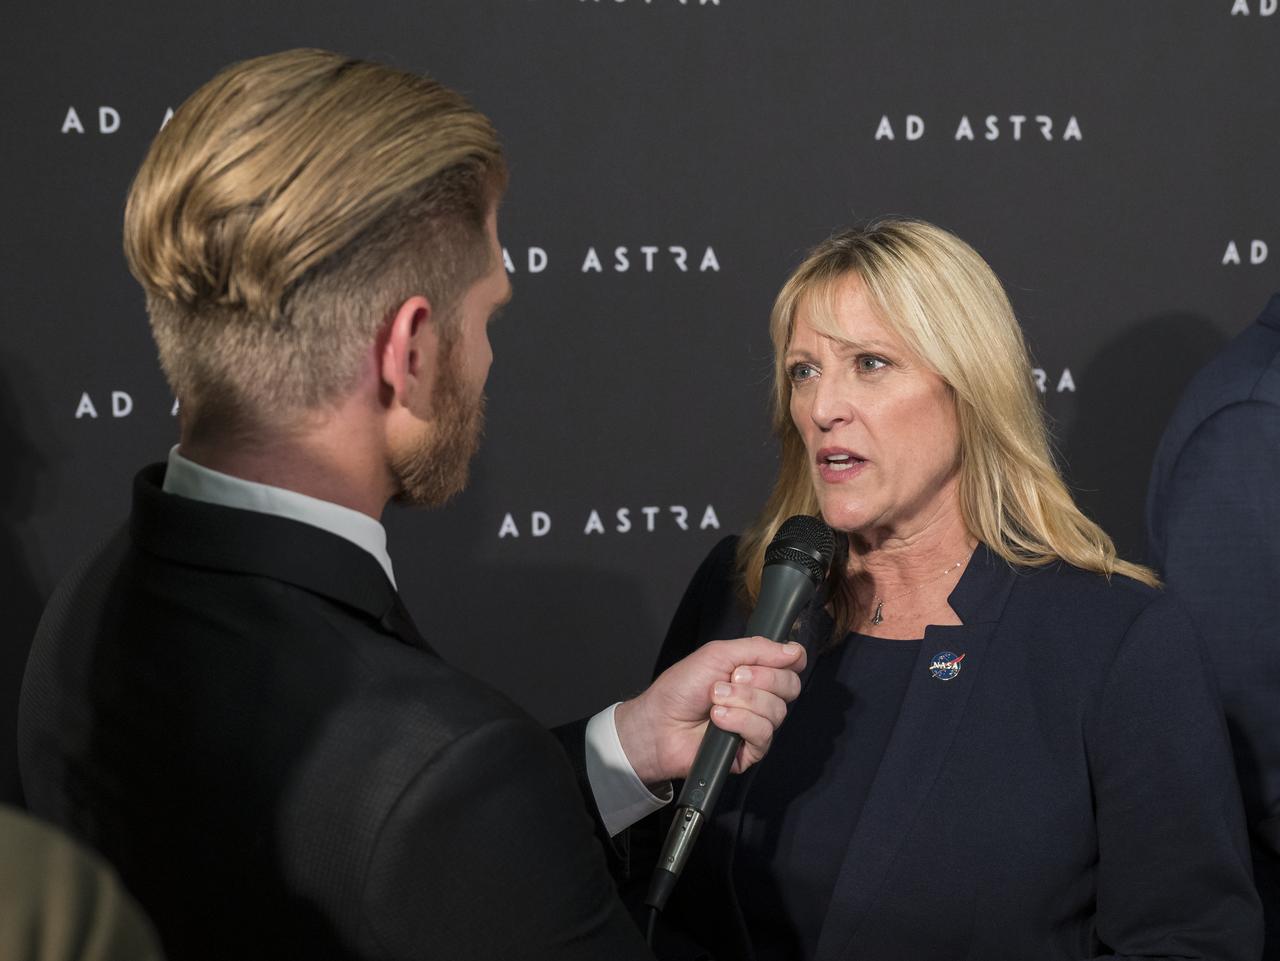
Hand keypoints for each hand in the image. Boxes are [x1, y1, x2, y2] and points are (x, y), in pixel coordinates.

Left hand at [614, 637, 805, 785]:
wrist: (658, 723)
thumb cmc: (681, 688)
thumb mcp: (717, 655)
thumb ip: (756, 649)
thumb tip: (794, 651)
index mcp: (755, 673)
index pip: (791, 665)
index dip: (789, 661)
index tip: (775, 659)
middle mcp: (760, 698)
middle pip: (790, 687)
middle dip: (762, 679)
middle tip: (733, 677)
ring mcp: (756, 725)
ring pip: (777, 711)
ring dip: (743, 701)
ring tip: (715, 699)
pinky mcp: (750, 751)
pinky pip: (763, 734)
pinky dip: (740, 721)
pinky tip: (719, 719)